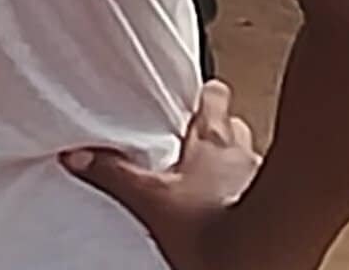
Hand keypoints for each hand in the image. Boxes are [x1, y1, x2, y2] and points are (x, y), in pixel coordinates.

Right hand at [64, 80, 265, 266]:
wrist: (256, 254)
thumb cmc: (213, 227)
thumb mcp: (150, 197)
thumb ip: (113, 172)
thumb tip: (78, 156)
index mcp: (211, 139)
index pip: (214, 96)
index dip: (204, 95)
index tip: (192, 97)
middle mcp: (241, 153)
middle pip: (233, 125)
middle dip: (218, 129)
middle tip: (195, 139)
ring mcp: (261, 179)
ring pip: (249, 157)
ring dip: (236, 163)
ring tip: (214, 180)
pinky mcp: (270, 207)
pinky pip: (260, 190)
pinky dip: (249, 193)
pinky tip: (233, 209)